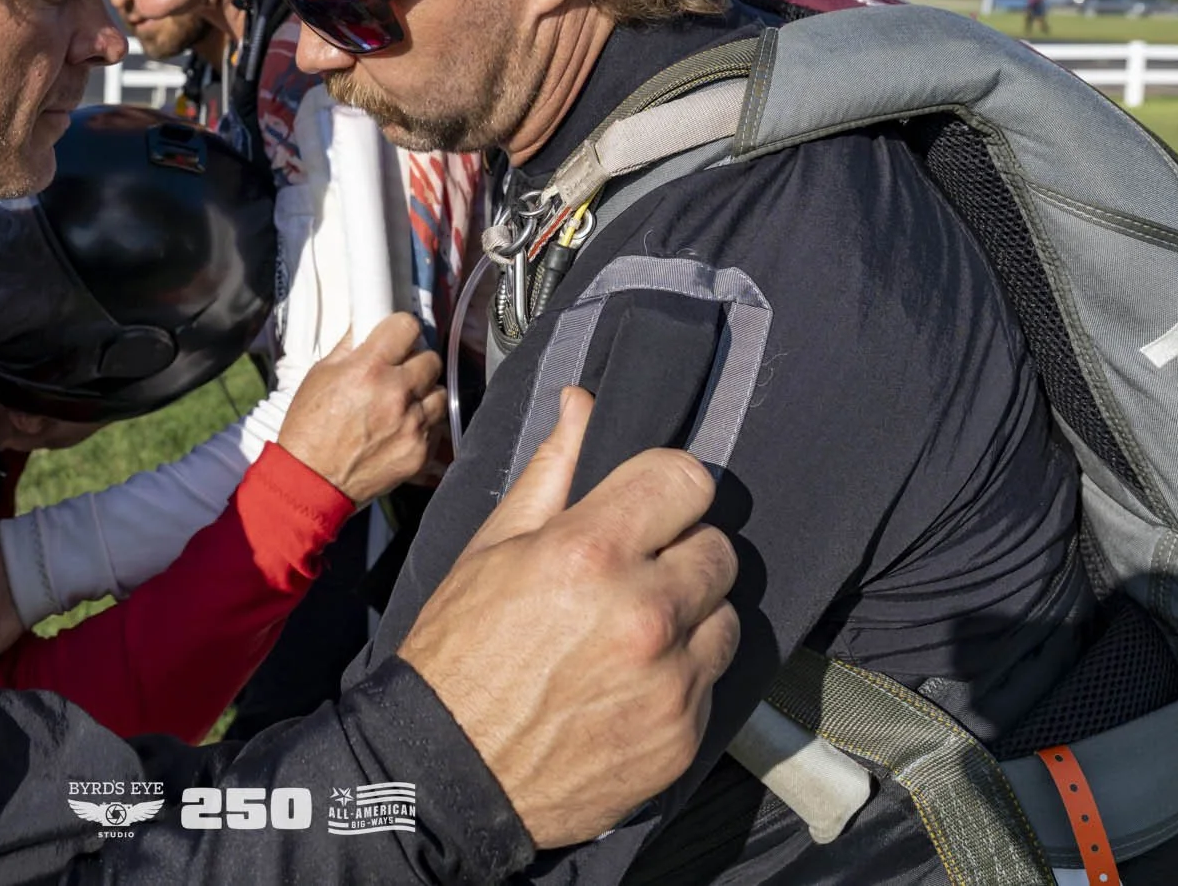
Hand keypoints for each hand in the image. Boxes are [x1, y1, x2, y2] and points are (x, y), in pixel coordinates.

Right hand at [277, 311, 445, 505]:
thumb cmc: (309, 431)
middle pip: (430, 359)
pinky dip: (421, 424)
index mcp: (368, 370)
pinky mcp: (420, 451)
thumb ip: (349, 348)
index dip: (401, 328)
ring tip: (401, 403)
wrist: (312, 482)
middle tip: (398, 371)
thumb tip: (365, 327)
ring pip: (440, 393)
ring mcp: (411, 425)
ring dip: (424, 394)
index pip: (407, 327)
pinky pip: (435, 426)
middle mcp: (395, 394)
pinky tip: (399, 428)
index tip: (398, 335)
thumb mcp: (320, 376)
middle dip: (415, 362)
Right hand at [398, 387, 738, 849]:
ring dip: (691, 616)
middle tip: (633, 575)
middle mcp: (643, 612)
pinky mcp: (684, 734)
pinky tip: (630, 682)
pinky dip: (683, 675)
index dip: (667, 487)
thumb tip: (583, 404)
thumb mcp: (492, 549)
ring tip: (632, 634)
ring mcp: (670, 679)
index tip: (651, 503)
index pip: (686, 479)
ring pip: (727, 614)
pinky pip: (713, 678)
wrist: (450, 773)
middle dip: (679, 553)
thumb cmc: (460, 655)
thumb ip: (552, 472)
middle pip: (718, 548)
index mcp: (590, 552)